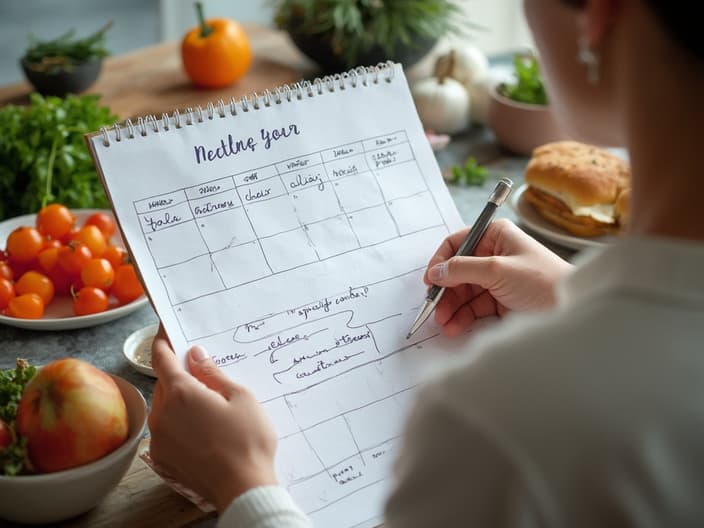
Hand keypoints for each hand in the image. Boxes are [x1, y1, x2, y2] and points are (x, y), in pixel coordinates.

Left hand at [148, 326, 277, 512]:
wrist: (243, 487)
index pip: (162, 358)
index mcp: (181, 393)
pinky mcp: (162, 457)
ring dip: (180, 400)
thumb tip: (196, 354)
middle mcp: (162, 413)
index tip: (165, 329)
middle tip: (202, 372)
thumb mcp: (240, 396)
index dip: (163, 340)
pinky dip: (178, 422)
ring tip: (209, 406)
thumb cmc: (247, 440)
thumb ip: (213, 373)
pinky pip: (166, 429)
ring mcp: (159, 437)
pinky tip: (202, 429)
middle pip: (165, 382)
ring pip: (165, 406)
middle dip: (180, 373)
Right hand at [424, 219, 572, 336]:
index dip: (441, 261)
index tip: (430, 280)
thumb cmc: (544, 281)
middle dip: (445, 290)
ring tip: (444, 322)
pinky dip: (462, 316)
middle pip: (457, 270)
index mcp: (496, 236)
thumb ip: (463, 269)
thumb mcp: (498, 270)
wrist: (573, 310)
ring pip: (463, 291)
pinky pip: (473, 307)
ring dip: (451, 306)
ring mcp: (497, 279)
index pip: (457, 243)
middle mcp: (494, 254)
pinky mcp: (500, 300)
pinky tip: (455, 326)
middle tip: (434, 307)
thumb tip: (436, 272)